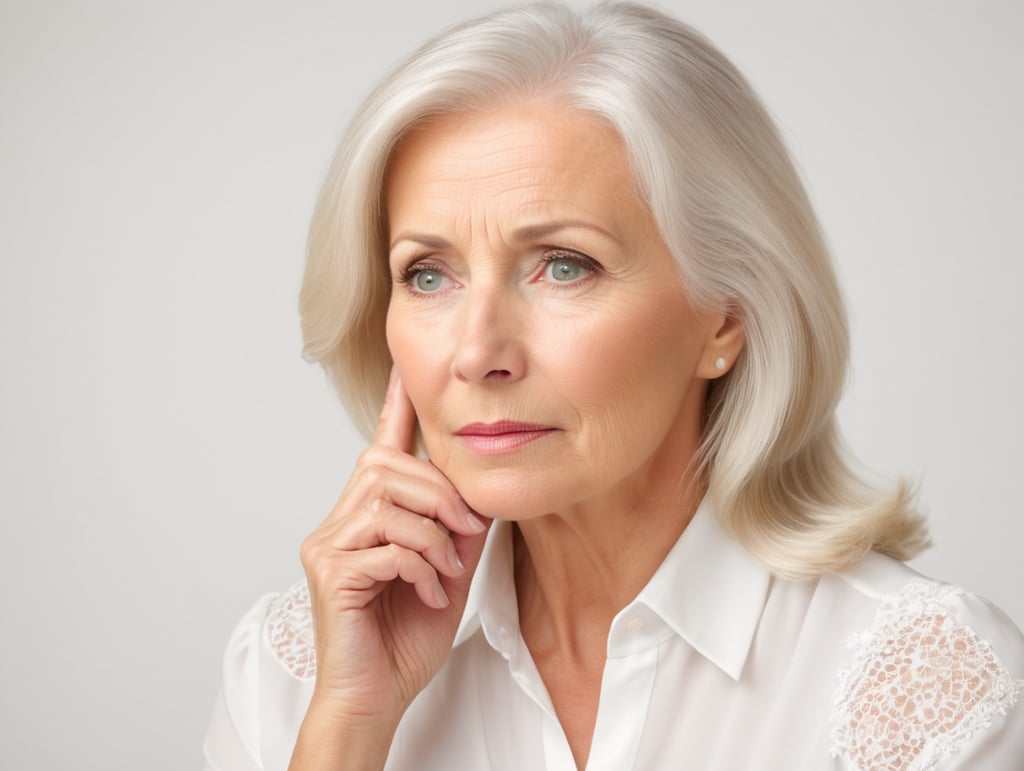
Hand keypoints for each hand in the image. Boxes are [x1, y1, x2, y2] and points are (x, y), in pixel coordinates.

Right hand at [298, 367, 490, 726]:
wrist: (378, 695)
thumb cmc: (405, 636)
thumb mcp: (446, 571)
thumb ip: (458, 529)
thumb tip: (478, 494)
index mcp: (368, 513)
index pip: (381, 445)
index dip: (395, 404)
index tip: (406, 366)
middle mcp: (340, 520)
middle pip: (385, 465)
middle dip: (438, 493)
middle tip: (466, 531)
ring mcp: (328, 544)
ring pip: (387, 502)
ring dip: (432, 535)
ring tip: (445, 571)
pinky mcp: (329, 572)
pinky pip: (386, 545)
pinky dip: (420, 567)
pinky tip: (427, 594)